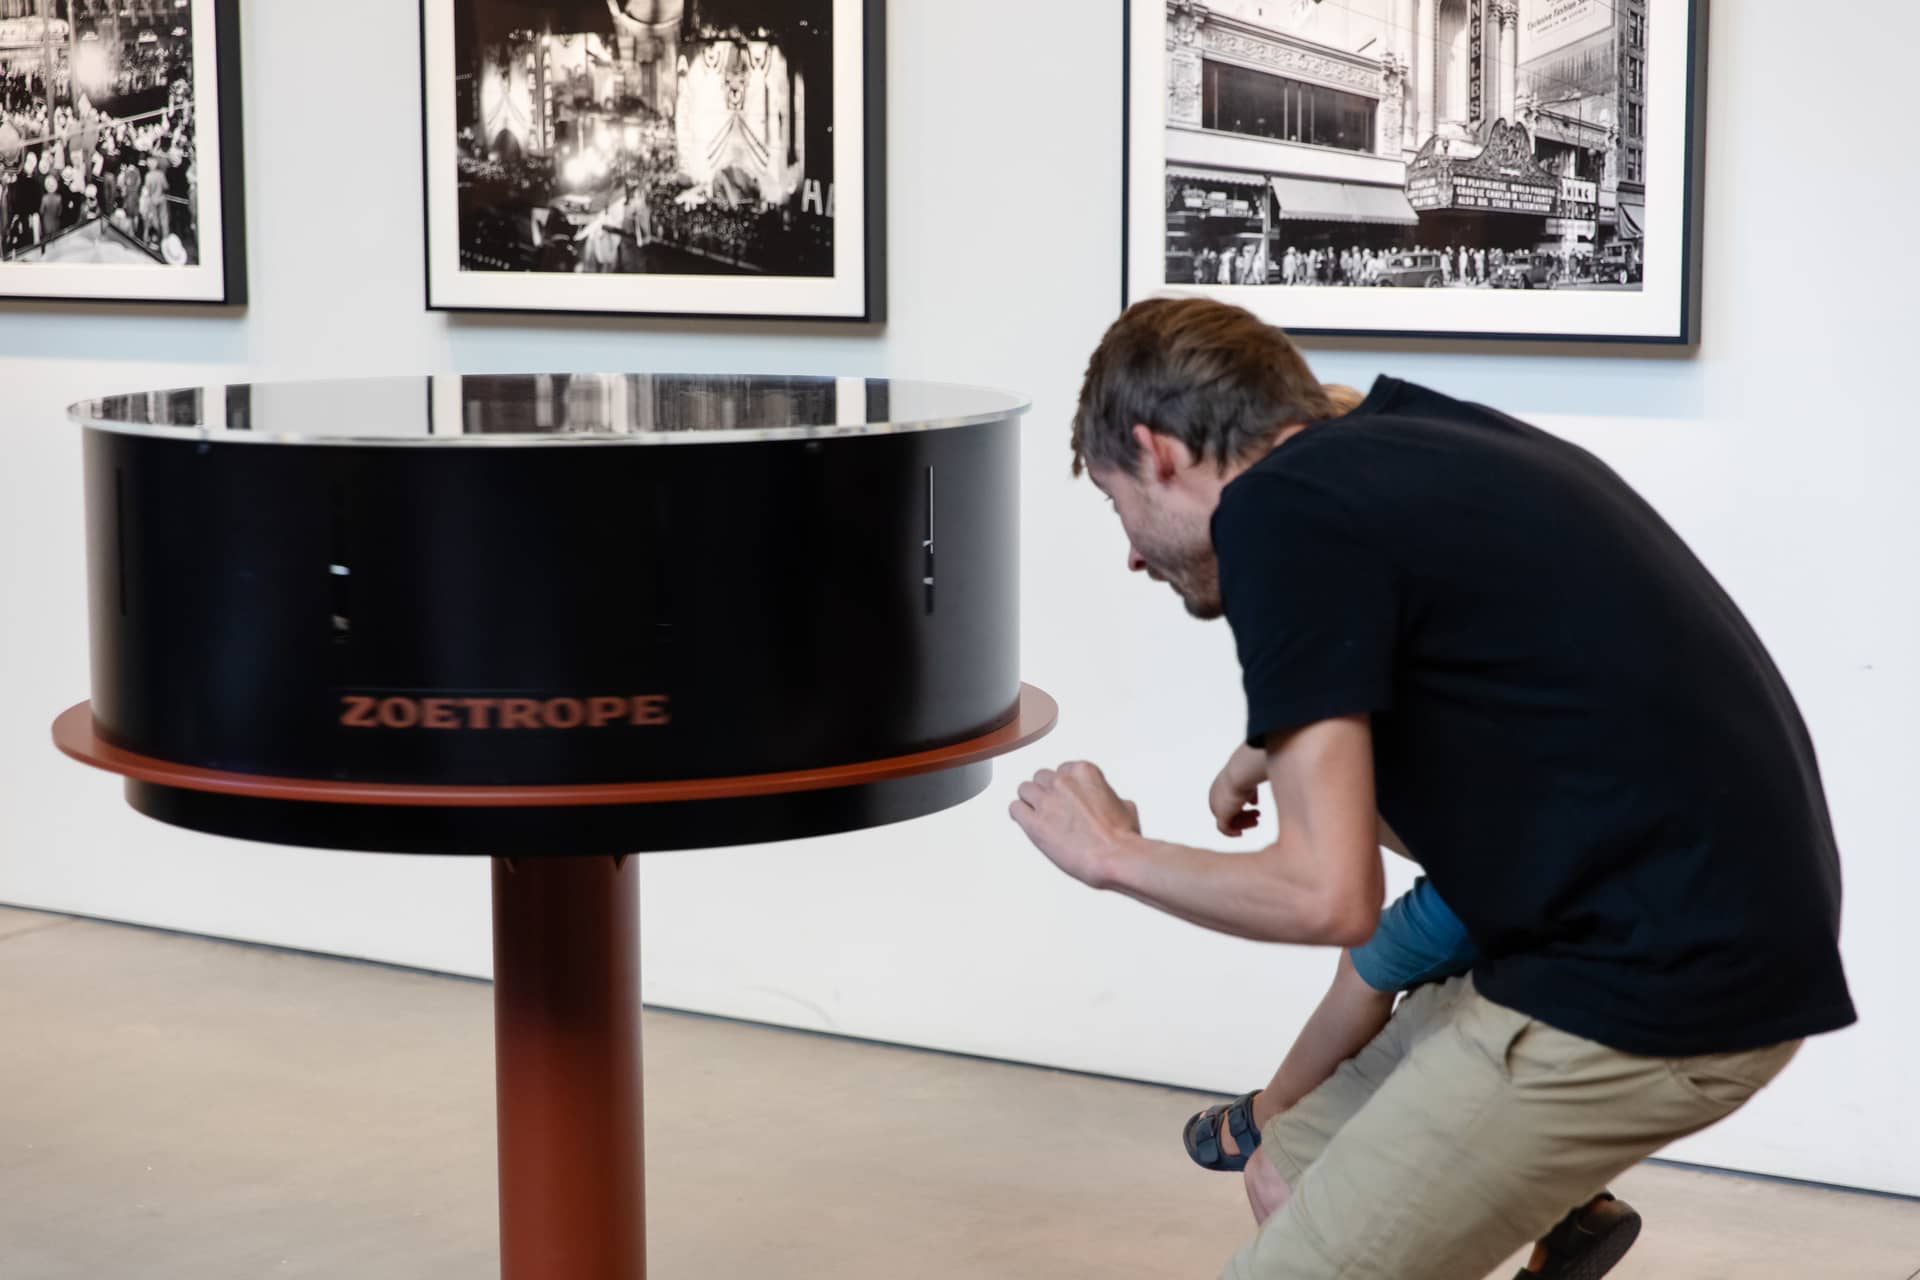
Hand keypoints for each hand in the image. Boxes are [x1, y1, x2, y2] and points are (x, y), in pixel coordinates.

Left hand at [1008, 761, 1140, 888]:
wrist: (1116, 857)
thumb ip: (1108, 797)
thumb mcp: (1125, 806)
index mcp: (1084, 772)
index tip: (1066, 797)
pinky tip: (1027, 822)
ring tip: (1038, 815)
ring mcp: (1047, 801)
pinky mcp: (1034, 823)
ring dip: (1031, 802)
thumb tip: (1107, 802)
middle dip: (1047, 792)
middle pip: (1041, 777)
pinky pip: (1015, 809)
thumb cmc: (1123, 837)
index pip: (1063, 769)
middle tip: (1053, 808)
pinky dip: (1019, 815)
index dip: (1064, 786)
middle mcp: (1062, 782)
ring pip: (1025, 790)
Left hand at [1209, 742, 1267, 837]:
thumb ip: (1251, 793)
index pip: (1230, 803)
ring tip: (1256, 822)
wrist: (1241, 772)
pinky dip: (1231, 833)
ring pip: (1228, 821)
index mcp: (1220, 787)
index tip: (1256, 808)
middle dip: (1245, 816)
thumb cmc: (1248, 774)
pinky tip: (1240, 834)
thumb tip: (1254, 804)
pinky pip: (1223, 828)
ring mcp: (1216, 805)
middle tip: (1258, 817)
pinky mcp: (1220, 814)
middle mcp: (1215, 797)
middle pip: (1229, 813)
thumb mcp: (1250, 783)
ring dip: (1243, 823)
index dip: (1243, 807)